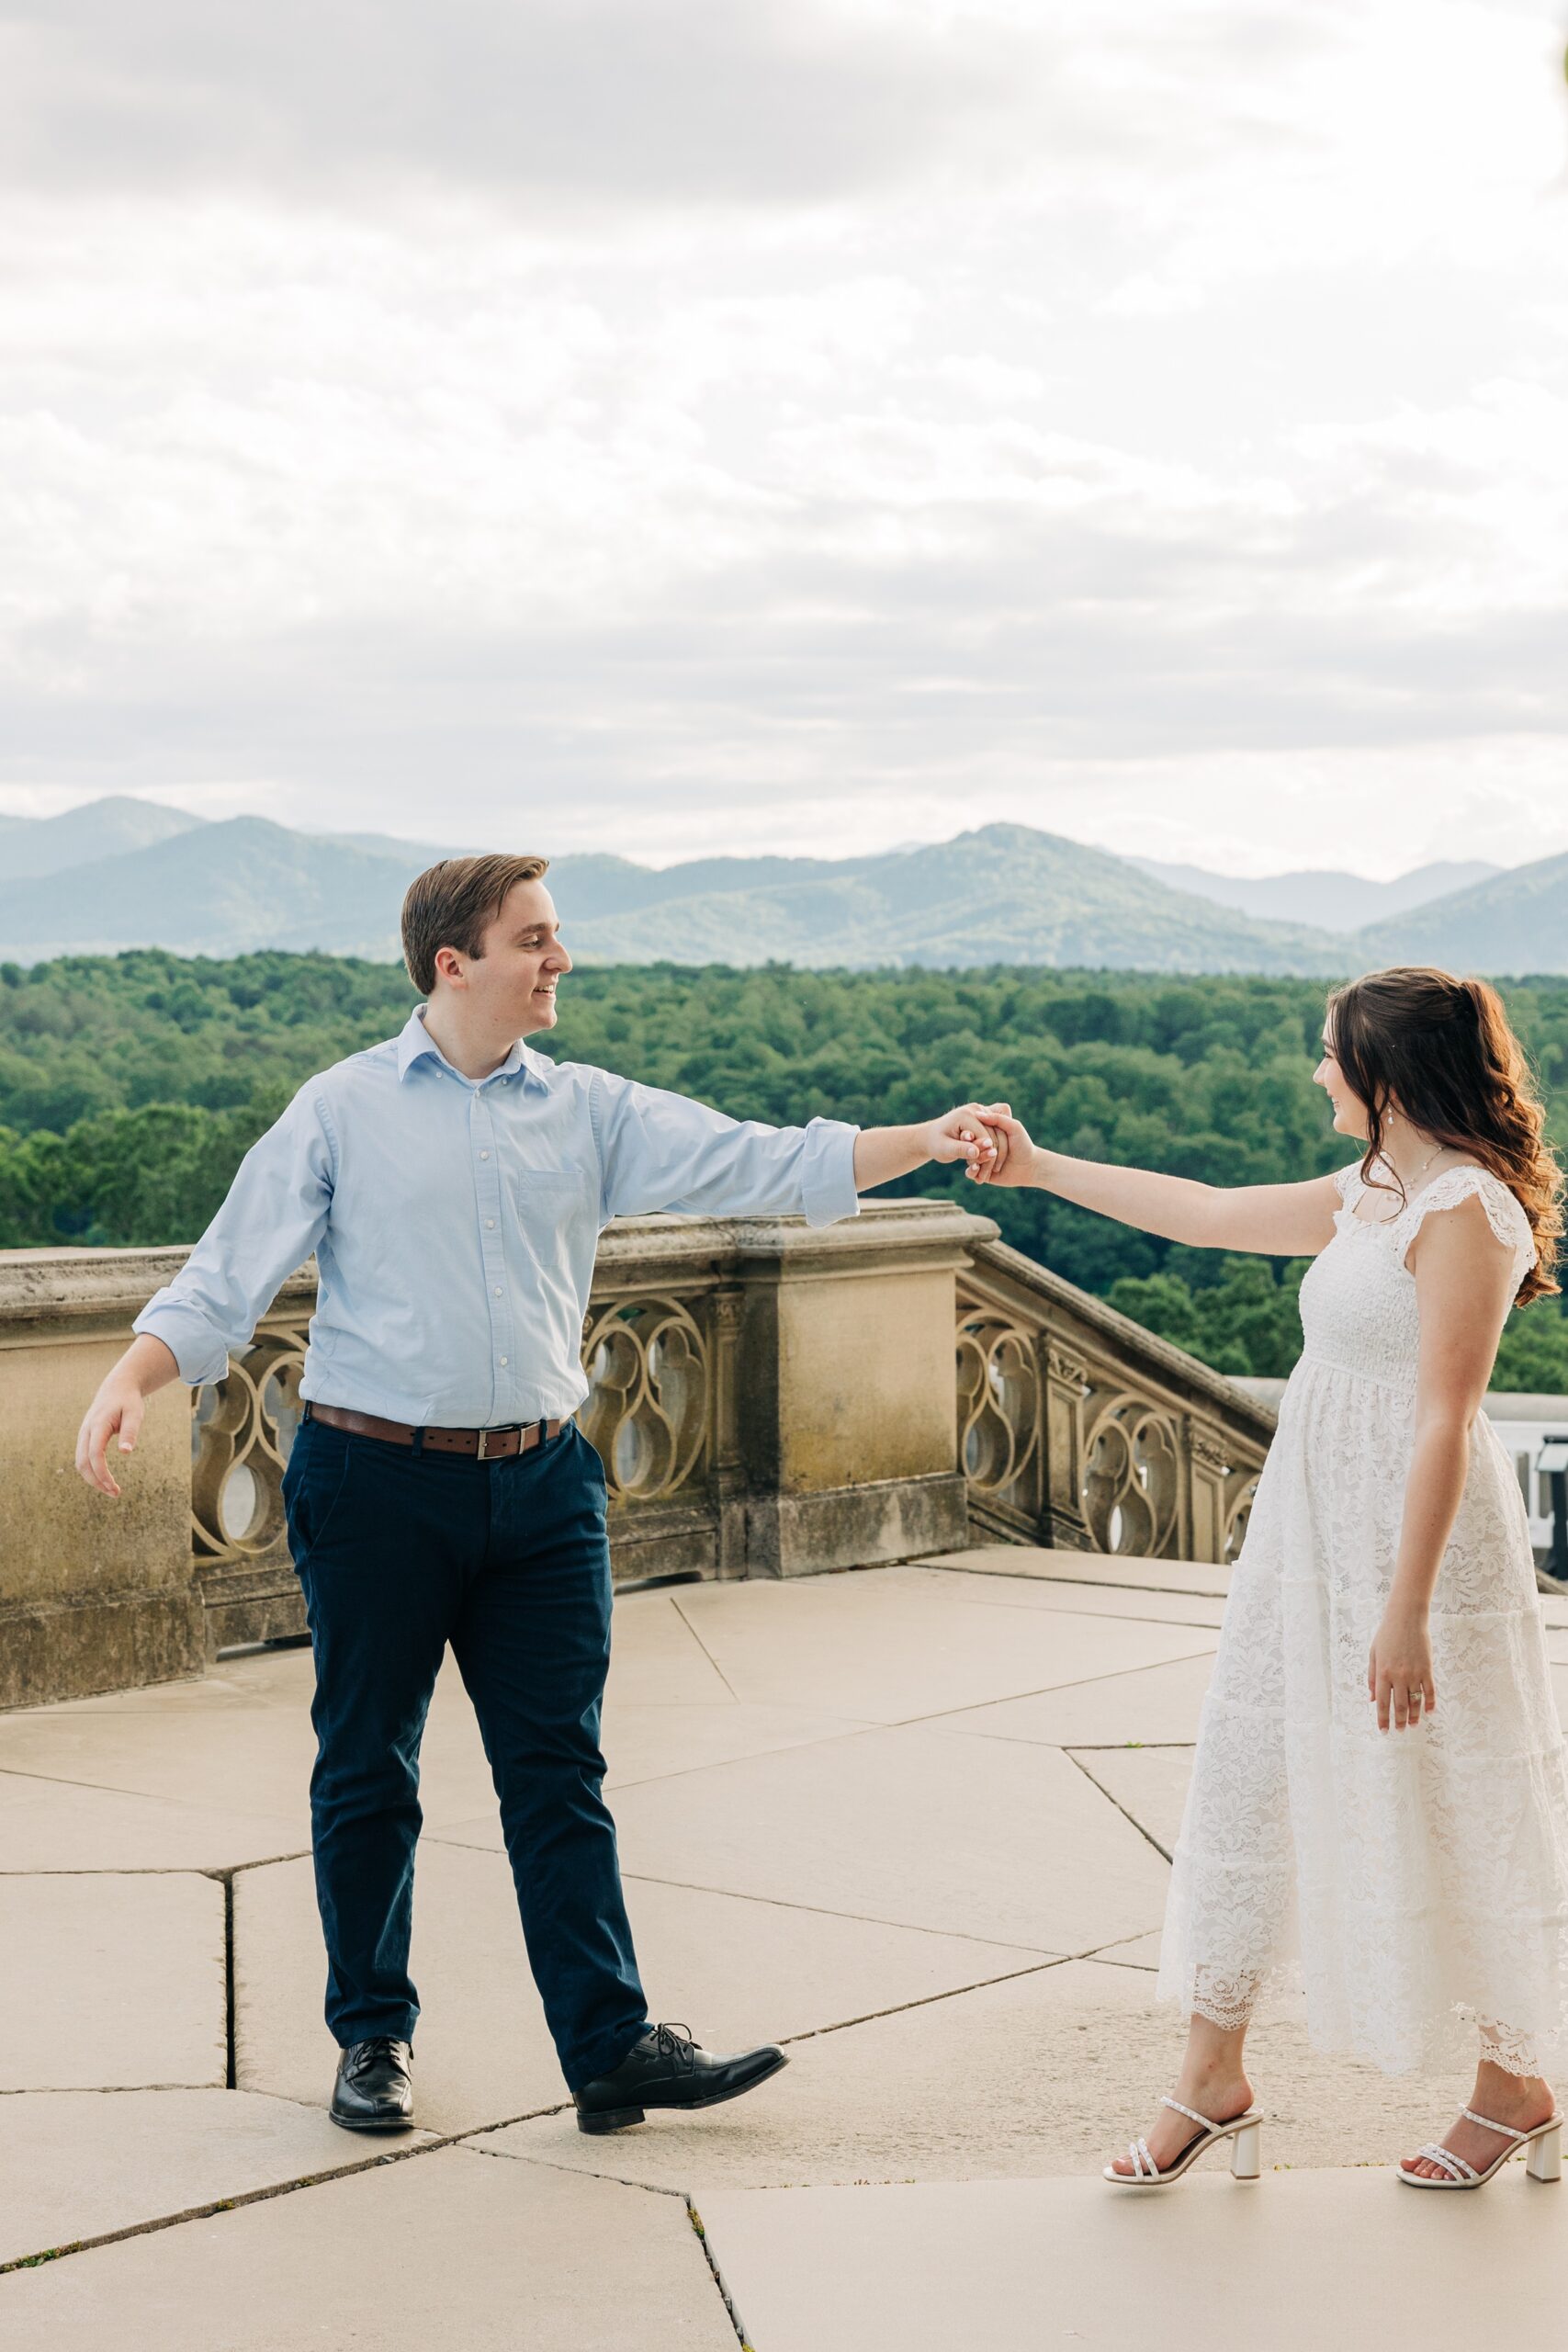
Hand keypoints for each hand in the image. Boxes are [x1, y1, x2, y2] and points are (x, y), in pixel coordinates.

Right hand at [74, 1371, 146, 1497]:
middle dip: (97, 1481)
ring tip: (112, 1490)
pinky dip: (92, 1471)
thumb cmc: (128, 1401)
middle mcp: (86, 1430)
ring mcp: (83, 1434)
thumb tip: (126, 1453)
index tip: (114, 1488)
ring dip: (93, 1479)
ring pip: (80, 1462)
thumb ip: (130, 1432)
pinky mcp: (85, 1438)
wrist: (117, 1388)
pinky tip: (105, 1480)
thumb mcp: (135, 1413)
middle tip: (115, 1494)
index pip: (95, 1454)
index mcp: (98, 1424)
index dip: (102, 1473)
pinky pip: (83, 1458)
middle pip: (83, 1462)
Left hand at [925, 1103, 1005, 1176]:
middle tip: (983, 1176)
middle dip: (991, 1157)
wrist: (933, 1136)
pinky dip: (997, 1146)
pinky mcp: (986, 1116)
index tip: (980, 1174)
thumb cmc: (936, 1144)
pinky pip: (999, 1131)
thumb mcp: (944, 1149)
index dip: (985, 1156)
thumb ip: (960, 1149)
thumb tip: (976, 1152)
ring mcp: (983, 1111)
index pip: (984, 1137)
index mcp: (966, 1114)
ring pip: (999, 1134)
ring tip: (986, 1171)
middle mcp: (977, 1109)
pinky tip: (989, 1160)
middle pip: (994, 1135)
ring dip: (996, 1154)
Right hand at [966, 1106, 1034, 1186]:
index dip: (970, 1133)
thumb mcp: (1013, 1127)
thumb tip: (977, 1113)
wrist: (1030, 1166)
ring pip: (969, 1159)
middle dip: (976, 1147)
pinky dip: (972, 1171)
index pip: (971, 1131)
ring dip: (977, 1159)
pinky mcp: (981, 1173)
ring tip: (988, 1158)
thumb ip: (997, 1118)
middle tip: (989, 1148)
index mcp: (985, 1133)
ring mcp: (980, 1159)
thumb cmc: (1023, 1144)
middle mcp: (980, 1146)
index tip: (972, 1135)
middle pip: (969, 1146)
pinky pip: (970, 1173)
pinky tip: (978, 1168)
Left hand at [1367, 1604, 1435, 1731]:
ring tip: (1413, 1725)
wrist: (1406, 1619)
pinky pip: (1430, 1691)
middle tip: (1400, 1731)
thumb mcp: (1374, 1654)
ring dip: (1415, 1716)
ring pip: (1415, 1701)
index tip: (1384, 1731)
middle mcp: (1398, 1676)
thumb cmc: (1387, 1635)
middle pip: (1400, 1706)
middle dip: (1400, 1721)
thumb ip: (1372, 1678)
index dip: (1383, 1719)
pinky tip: (1429, 1712)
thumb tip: (1372, 1699)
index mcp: (1383, 1673)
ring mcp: (1414, 1673)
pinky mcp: (1427, 1669)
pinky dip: (1430, 1703)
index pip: (1382, 1702)